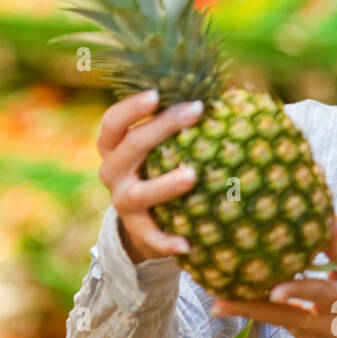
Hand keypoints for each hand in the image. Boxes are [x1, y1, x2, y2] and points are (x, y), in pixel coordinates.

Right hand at [97, 89, 203, 263]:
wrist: (143, 222)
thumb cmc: (159, 167)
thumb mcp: (159, 146)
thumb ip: (177, 123)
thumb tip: (224, 94)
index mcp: (114, 147)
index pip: (113, 122)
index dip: (132, 107)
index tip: (158, 92)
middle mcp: (112, 172)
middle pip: (132, 146)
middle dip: (163, 126)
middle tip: (196, 110)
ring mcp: (122, 202)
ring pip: (139, 193)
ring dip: (165, 184)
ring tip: (192, 176)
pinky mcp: (137, 230)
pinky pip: (151, 237)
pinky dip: (167, 241)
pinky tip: (187, 245)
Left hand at [210, 217, 336, 337]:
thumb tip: (326, 217)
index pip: (317, 294)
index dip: (296, 291)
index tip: (274, 290)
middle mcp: (326, 323)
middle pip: (283, 316)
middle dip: (249, 310)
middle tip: (218, 304)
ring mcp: (313, 335)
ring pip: (276, 320)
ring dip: (246, 310)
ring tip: (216, 300)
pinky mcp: (304, 336)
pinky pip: (278, 320)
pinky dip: (258, 309)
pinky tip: (234, 298)